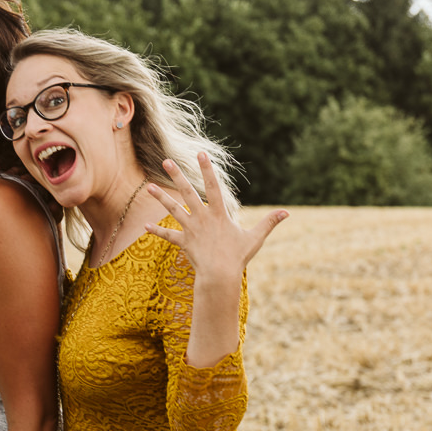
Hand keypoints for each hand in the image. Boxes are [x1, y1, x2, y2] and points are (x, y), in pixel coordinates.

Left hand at [143, 152, 286, 282]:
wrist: (220, 275)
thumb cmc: (238, 257)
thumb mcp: (255, 238)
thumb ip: (269, 223)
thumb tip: (287, 212)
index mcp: (219, 214)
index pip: (213, 186)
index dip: (207, 169)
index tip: (201, 154)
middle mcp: (202, 217)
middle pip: (187, 192)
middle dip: (177, 175)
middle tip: (167, 160)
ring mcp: (191, 229)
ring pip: (173, 209)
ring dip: (161, 197)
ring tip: (148, 186)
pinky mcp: (184, 241)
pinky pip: (168, 235)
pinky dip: (156, 231)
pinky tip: (144, 226)